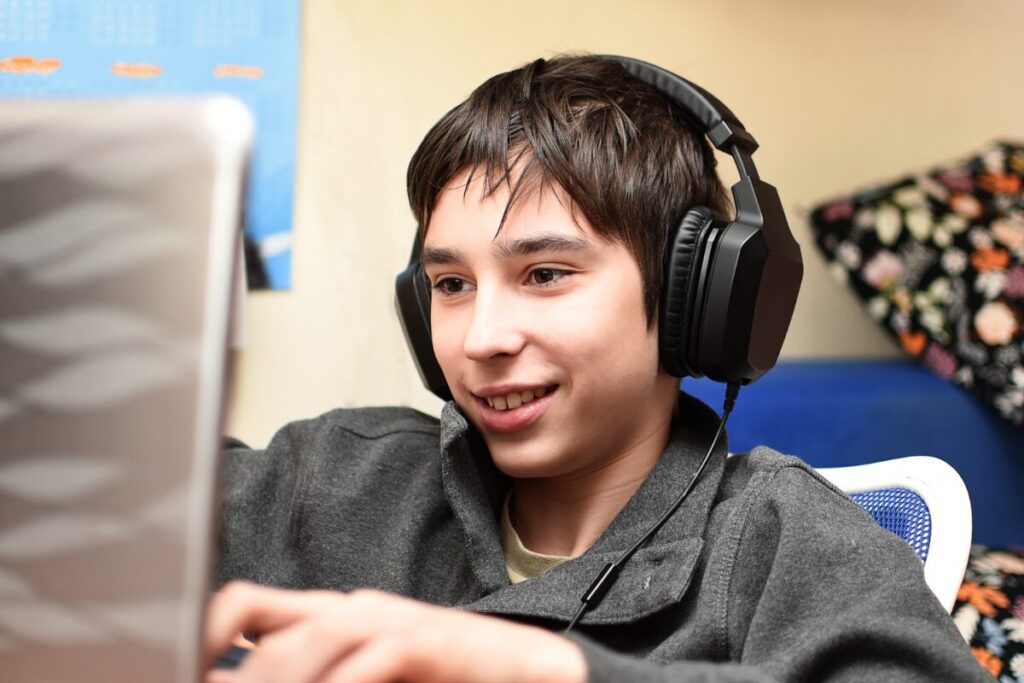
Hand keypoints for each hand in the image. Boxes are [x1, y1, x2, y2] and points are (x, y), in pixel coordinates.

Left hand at [204, 581, 587, 682]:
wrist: (524, 667)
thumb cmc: (442, 678)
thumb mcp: (367, 675)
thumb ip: (321, 673)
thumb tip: (252, 676)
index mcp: (331, 615)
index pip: (246, 604)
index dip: (206, 631)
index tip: (188, 667)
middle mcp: (354, 611)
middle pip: (273, 631)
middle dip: (246, 676)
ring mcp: (391, 623)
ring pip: (315, 642)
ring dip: (282, 679)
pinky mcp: (425, 643)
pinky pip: (370, 662)